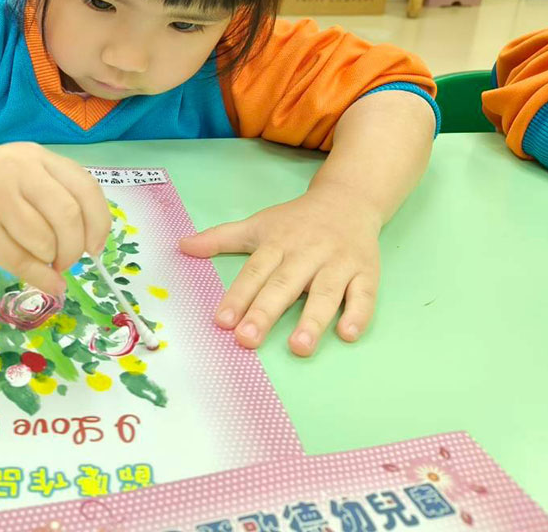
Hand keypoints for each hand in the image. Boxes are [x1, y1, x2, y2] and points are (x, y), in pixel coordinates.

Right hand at [0, 143, 111, 294]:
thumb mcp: (22, 176)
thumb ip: (57, 197)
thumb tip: (91, 243)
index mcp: (36, 157)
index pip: (85, 189)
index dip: (98, 223)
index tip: (95, 247)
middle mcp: (18, 171)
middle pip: (69, 216)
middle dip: (74, 249)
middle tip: (65, 261)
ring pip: (45, 241)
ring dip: (52, 261)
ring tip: (42, 260)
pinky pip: (22, 261)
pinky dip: (43, 279)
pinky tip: (49, 284)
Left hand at [178, 184, 381, 355]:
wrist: (348, 199)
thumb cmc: (296, 220)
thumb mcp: (257, 224)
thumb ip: (220, 238)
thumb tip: (181, 245)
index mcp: (278, 243)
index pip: (254, 272)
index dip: (238, 296)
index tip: (222, 321)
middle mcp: (306, 253)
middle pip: (284, 284)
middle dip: (265, 312)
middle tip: (248, 339)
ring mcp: (338, 262)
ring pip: (326, 292)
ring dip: (313, 320)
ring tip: (298, 347)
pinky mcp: (366, 271)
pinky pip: (364, 294)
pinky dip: (358, 314)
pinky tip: (347, 334)